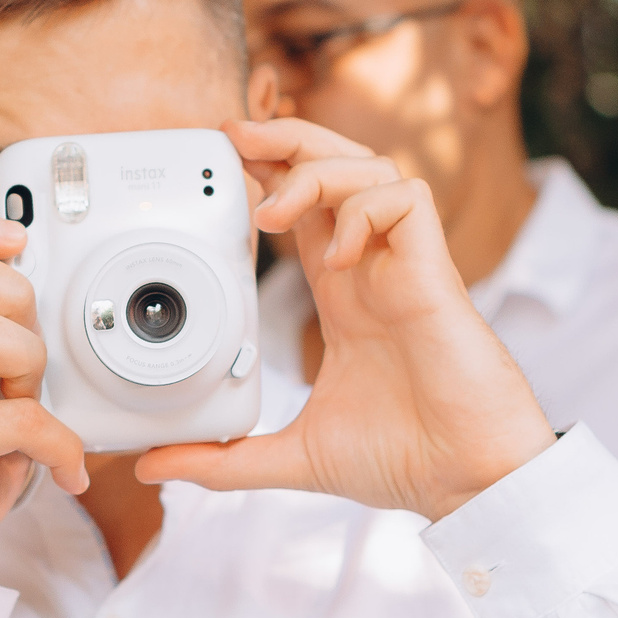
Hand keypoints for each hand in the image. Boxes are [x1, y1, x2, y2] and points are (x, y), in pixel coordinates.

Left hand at [139, 119, 553, 520]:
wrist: (464, 479)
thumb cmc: (403, 460)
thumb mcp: (292, 456)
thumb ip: (224, 459)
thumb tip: (153, 467)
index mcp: (342, 297)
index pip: (303, 210)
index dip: (265, 177)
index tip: (222, 169)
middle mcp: (372, 270)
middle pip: (335, 167)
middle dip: (286, 139)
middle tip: (234, 138)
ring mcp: (404, 266)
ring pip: (370, 168)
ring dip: (315, 173)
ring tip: (275, 212)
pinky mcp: (435, 272)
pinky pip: (405, 200)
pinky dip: (364, 210)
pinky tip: (339, 256)